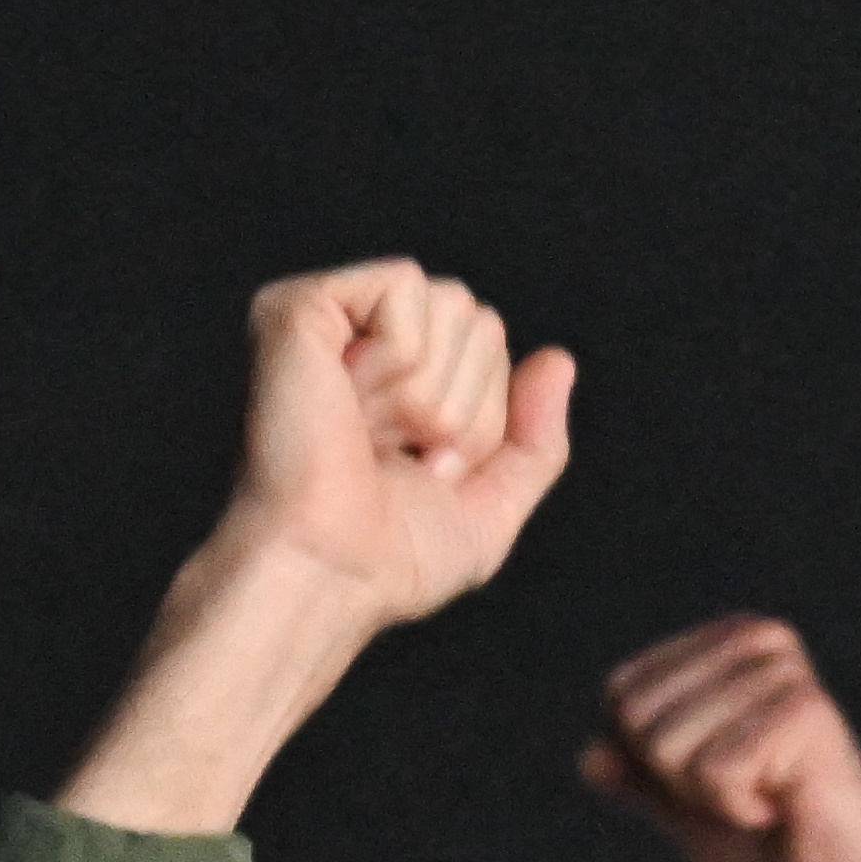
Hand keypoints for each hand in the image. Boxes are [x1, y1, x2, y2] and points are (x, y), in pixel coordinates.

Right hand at [59, 263, 573, 836]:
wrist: (328, 574)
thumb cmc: (390, 559)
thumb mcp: (489, 509)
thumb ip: (536, 442)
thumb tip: (559, 360)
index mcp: (400, 378)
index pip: (491, 347)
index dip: (481, 419)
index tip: (422, 470)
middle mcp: (363, 340)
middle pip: (480, 320)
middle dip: (460, 405)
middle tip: (393, 453)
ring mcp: (329, 317)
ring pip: (451, 303)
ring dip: (427, 393)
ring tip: (366, 432)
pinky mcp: (302, 305)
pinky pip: (406, 287)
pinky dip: (396, 357)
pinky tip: (347, 399)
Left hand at [585, 614, 860, 861]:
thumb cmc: (770, 846)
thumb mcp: (687, 808)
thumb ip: (639, 778)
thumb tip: (588, 756)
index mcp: (725, 645)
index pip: (622, 692)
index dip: (649, 762)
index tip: (715, 780)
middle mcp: (757, 640)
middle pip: (638, 715)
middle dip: (676, 779)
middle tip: (745, 793)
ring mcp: (782, 671)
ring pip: (670, 745)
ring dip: (710, 798)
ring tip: (769, 798)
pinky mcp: (805, 711)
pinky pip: (714, 772)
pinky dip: (739, 810)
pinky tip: (785, 807)